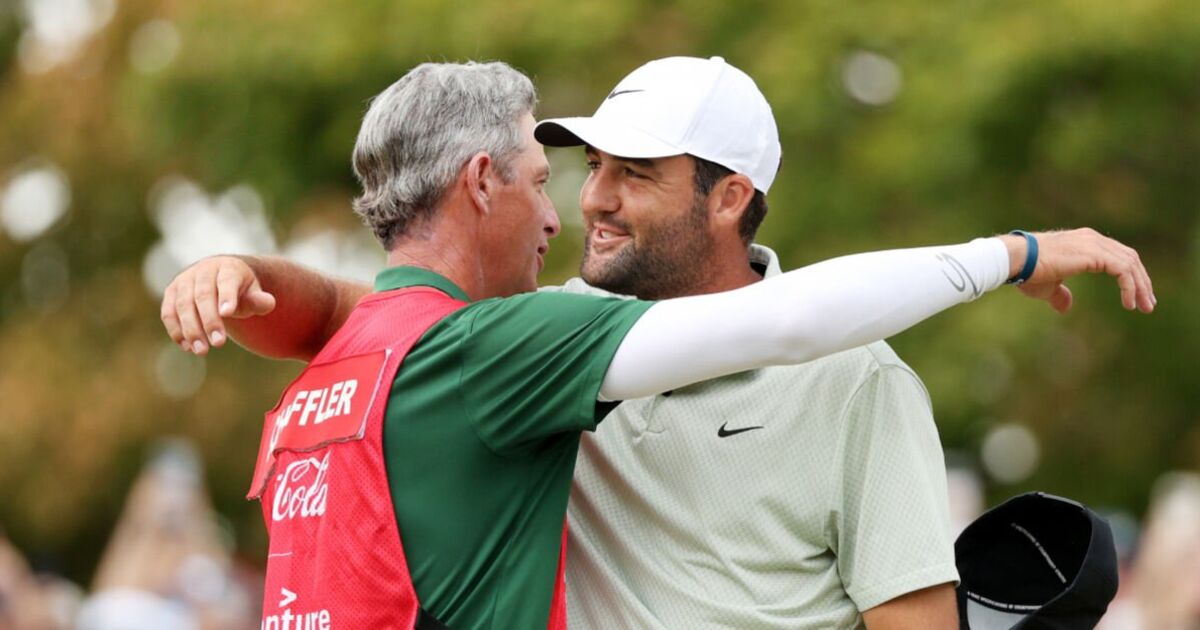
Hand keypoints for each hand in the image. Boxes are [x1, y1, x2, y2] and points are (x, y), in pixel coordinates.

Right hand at [160, 256, 276, 354]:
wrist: (218, 276)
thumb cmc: (239, 289)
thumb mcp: (253, 293)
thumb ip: (259, 300)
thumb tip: (268, 303)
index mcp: (228, 267)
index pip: (227, 281)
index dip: (227, 296)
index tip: (228, 314)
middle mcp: (204, 270)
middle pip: (203, 295)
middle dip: (209, 321)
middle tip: (218, 344)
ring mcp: (185, 280)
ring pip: (183, 305)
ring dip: (190, 329)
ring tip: (201, 351)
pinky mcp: (171, 292)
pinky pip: (169, 312)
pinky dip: (175, 330)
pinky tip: (186, 347)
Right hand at [1000, 228, 1155, 313]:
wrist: (1016, 260)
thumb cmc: (1027, 271)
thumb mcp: (1048, 286)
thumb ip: (1060, 294)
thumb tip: (1066, 307)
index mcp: (1084, 242)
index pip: (1118, 256)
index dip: (1131, 277)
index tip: (1136, 297)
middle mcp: (1093, 239)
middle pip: (1130, 258)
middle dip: (1142, 282)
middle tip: (1148, 305)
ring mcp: (1094, 244)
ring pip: (1130, 264)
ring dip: (1140, 287)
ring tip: (1144, 307)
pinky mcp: (1094, 254)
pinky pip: (1123, 270)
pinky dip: (1130, 287)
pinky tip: (1129, 304)